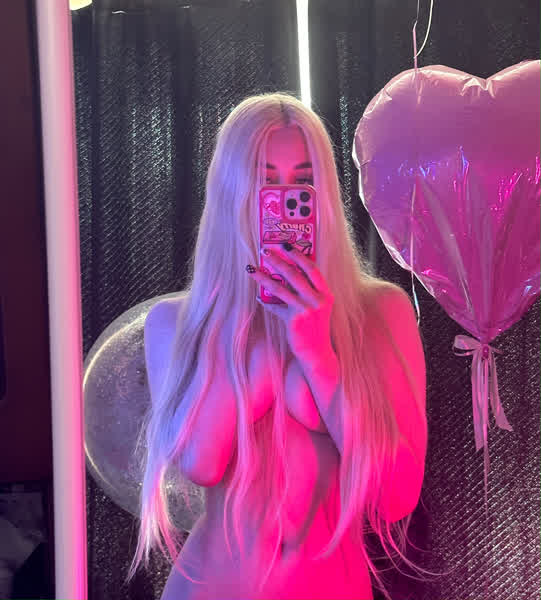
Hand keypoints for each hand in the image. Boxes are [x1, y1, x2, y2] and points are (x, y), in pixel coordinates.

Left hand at [246, 243, 335, 367]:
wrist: (317, 353)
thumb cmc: (315, 328)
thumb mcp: (318, 307)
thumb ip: (308, 291)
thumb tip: (285, 273)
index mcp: (326, 294)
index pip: (312, 268)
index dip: (298, 255)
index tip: (285, 244)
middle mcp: (318, 300)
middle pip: (294, 274)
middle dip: (277, 260)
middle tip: (264, 250)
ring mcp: (306, 310)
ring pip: (280, 288)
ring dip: (264, 276)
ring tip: (252, 268)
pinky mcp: (293, 320)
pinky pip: (275, 307)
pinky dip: (266, 302)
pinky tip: (258, 297)